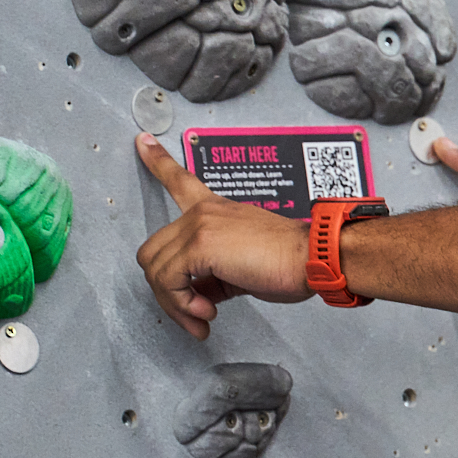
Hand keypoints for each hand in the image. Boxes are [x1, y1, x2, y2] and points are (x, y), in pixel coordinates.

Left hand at [133, 133, 313, 339]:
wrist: (313, 257)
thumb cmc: (292, 262)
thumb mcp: (242, 268)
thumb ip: (213, 277)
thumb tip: (197, 297)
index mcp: (215, 209)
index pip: (181, 180)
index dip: (158, 161)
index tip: (144, 141)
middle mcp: (203, 212)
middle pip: (153, 252)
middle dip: (166, 290)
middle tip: (191, 312)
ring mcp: (199, 225)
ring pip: (155, 269)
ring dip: (174, 302)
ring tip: (200, 316)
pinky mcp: (200, 245)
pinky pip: (169, 280)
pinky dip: (182, 304)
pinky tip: (206, 312)